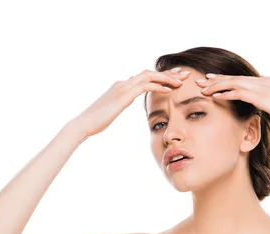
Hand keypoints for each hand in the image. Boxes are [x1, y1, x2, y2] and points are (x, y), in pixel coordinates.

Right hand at [69, 67, 191, 137]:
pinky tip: (169, 90)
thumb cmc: (96, 122)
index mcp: (122, 87)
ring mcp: (122, 87)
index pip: (145, 77)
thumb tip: (125, 102)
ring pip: (149, 76)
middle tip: (185, 75)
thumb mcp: (112, 110)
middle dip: (169, 73)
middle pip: (150, 72)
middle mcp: (123, 83)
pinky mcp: (123, 95)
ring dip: (167, 78)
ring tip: (181, 81)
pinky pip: (144, 86)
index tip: (176, 79)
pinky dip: (158, 86)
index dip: (162, 77)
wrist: (83, 124)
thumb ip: (121, 104)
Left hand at [196, 73, 269, 124]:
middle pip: (233, 78)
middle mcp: (261, 81)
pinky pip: (238, 94)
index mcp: (266, 82)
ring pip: (232, 84)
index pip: (241, 79)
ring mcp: (260, 88)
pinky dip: (225, 94)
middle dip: (215, 80)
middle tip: (199, 80)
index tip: (212, 80)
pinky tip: (214, 96)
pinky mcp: (260, 97)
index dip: (225, 79)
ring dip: (216, 86)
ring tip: (202, 88)